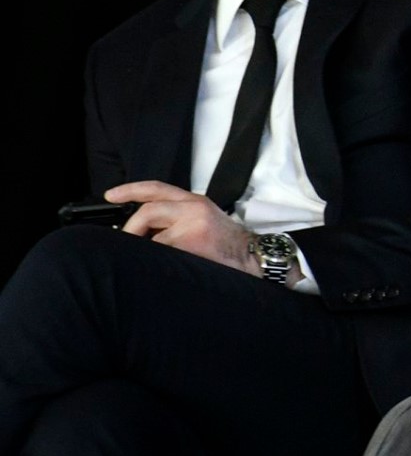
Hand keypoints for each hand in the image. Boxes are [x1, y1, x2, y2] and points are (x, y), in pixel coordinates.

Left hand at [108, 181, 257, 274]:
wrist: (254, 258)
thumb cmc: (228, 246)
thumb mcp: (203, 223)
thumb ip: (177, 220)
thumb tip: (142, 233)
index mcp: (195, 202)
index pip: (156, 188)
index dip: (130, 189)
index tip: (111, 195)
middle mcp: (194, 207)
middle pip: (147, 210)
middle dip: (131, 230)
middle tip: (127, 245)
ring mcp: (193, 223)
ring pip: (152, 234)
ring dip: (143, 248)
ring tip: (145, 260)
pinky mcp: (192, 241)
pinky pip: (161, 250)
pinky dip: (156, 260)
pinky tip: (162, 267)